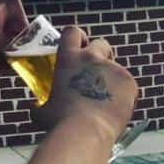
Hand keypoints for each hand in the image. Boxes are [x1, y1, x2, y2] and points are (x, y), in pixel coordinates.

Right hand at [31, 25, 137, 142]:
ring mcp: (113, 68)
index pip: (72, 32)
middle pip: (101, 43)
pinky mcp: (129, 81)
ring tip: (106, 100)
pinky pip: (128, 84)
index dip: (77, 37)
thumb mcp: (42, 111)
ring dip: (111, 78)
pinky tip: (116, 109)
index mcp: (69, 58)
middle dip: (101, 54)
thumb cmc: (61, 122)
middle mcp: (92, 58)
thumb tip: (34, 108)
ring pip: (115, 67)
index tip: (78, 47)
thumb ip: (40, 104)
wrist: (87, 132)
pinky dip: (124, 94)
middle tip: (96, 72)